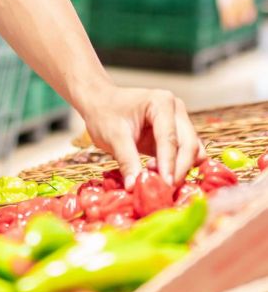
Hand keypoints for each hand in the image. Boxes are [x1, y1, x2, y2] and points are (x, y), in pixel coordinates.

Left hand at [81, 84, 206, 188]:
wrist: (100, 103)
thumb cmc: (105, 114)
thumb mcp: (113, 136)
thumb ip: (127, 161)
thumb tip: (134, 187)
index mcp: (161, 103)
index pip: (170, 138)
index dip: (169, 164)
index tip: (165, 185)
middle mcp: (176, 110)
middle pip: (189, 144)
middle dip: (179, 169)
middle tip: (163, 189)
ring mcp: (179, 122)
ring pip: (193, 151)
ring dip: (181, 169)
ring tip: (157, 178)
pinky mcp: (177, 136)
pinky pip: (187, 155)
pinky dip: (179, 167)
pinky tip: (160, 174)